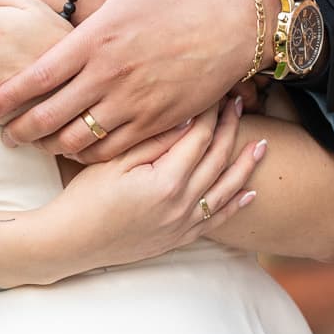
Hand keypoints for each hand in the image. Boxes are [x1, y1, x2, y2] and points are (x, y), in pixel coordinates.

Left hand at [0, 0, 256, 161]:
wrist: (246, 23)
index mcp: (98, 38)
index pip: (39, 76)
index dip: (8, 96)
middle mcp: (112, 77)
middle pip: (51, 117)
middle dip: (22, 130)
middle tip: (5, 135)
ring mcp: (137, 103)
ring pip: (82, 140)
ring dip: (55, 146)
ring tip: (40, 144)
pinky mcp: (160, 119)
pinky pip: (117, 148)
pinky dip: (94, 153)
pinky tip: (83, 148)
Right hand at [30, 96, 263, 271]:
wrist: (72, 243)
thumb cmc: (85, 198)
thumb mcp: (114, 162)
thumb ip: (153, 141)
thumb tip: (187, 117)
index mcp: (167, 181)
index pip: (199, 137)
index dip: (210, 111)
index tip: (216, 90)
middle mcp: (183, 204)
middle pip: (216, 159)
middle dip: (230, 128)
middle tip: (239, 103)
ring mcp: (183, 224)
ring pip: (225, 190)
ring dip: (244, 166)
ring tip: (262, 145)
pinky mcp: (179, 239)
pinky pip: (216, 220)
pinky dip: (235, 205)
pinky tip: (249, 193)